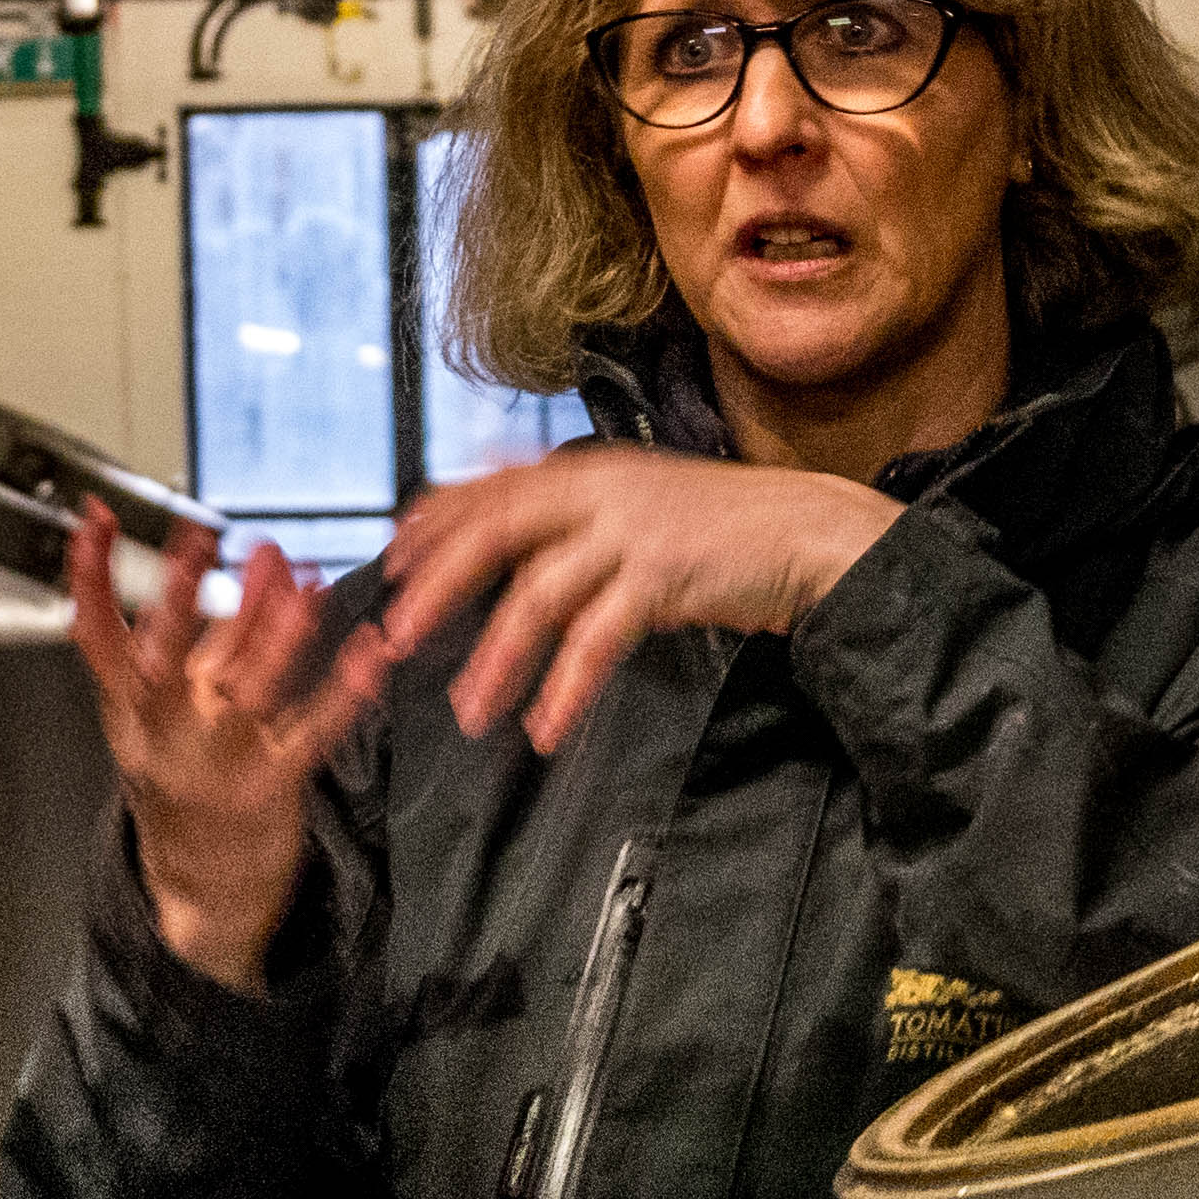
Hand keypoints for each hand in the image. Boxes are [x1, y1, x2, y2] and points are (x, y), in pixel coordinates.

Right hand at [62, 500, 393, 992]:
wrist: (203, 885)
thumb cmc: (190, 776)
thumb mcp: (174, 709)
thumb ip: (213, 633)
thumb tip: (252, 558)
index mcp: (133, 710)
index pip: (98, 636)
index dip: (93, 578)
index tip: (99, 522)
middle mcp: (166, 734)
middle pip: (164, 660)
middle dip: (178, 598)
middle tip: (198, 539)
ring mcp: (217, 762)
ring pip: (242, 691)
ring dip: (271, 632)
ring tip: (296, 578)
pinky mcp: (271, 787)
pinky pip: (310, 734)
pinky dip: (342, 693)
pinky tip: (368, 654)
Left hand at [374, 444, 900, 755]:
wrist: (807, 532)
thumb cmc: (723, 527)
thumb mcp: (641, 502)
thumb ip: (577, 515)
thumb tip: (509, 537)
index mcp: (586, 471)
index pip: (487, 490)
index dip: (432, 525)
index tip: (391, 562)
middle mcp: (600, 491)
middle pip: (495, 532)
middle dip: (437, 587)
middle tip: (398, 638)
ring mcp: (631, 531)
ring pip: (538, 596)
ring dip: (496, 658)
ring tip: (470, 710)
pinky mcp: (664, 577)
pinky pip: (595, 640)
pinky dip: (564, 687)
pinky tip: (545, 726)